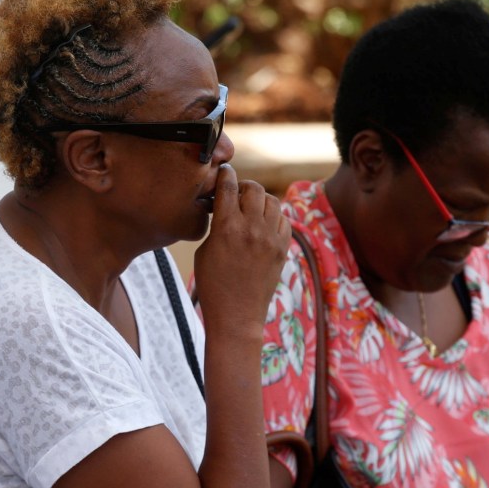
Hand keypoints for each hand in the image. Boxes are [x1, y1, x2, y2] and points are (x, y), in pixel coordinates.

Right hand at [194, 164, 290, 337]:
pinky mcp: (283, 249)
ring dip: (260, 200)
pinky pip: (284, 219)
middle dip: (243, 187)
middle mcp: (252, 229)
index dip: (225, 174)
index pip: (228, 186)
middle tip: (236, 194)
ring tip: (250, 210)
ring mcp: (271, 238)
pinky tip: (263, 225)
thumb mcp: (204, 250)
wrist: (237, 316)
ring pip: (272, 201)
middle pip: (254, 188)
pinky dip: (274, 217)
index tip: (223, 171)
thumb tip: (225, 207)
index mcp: (227, 227)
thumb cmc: (213, 285)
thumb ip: (217, 224)